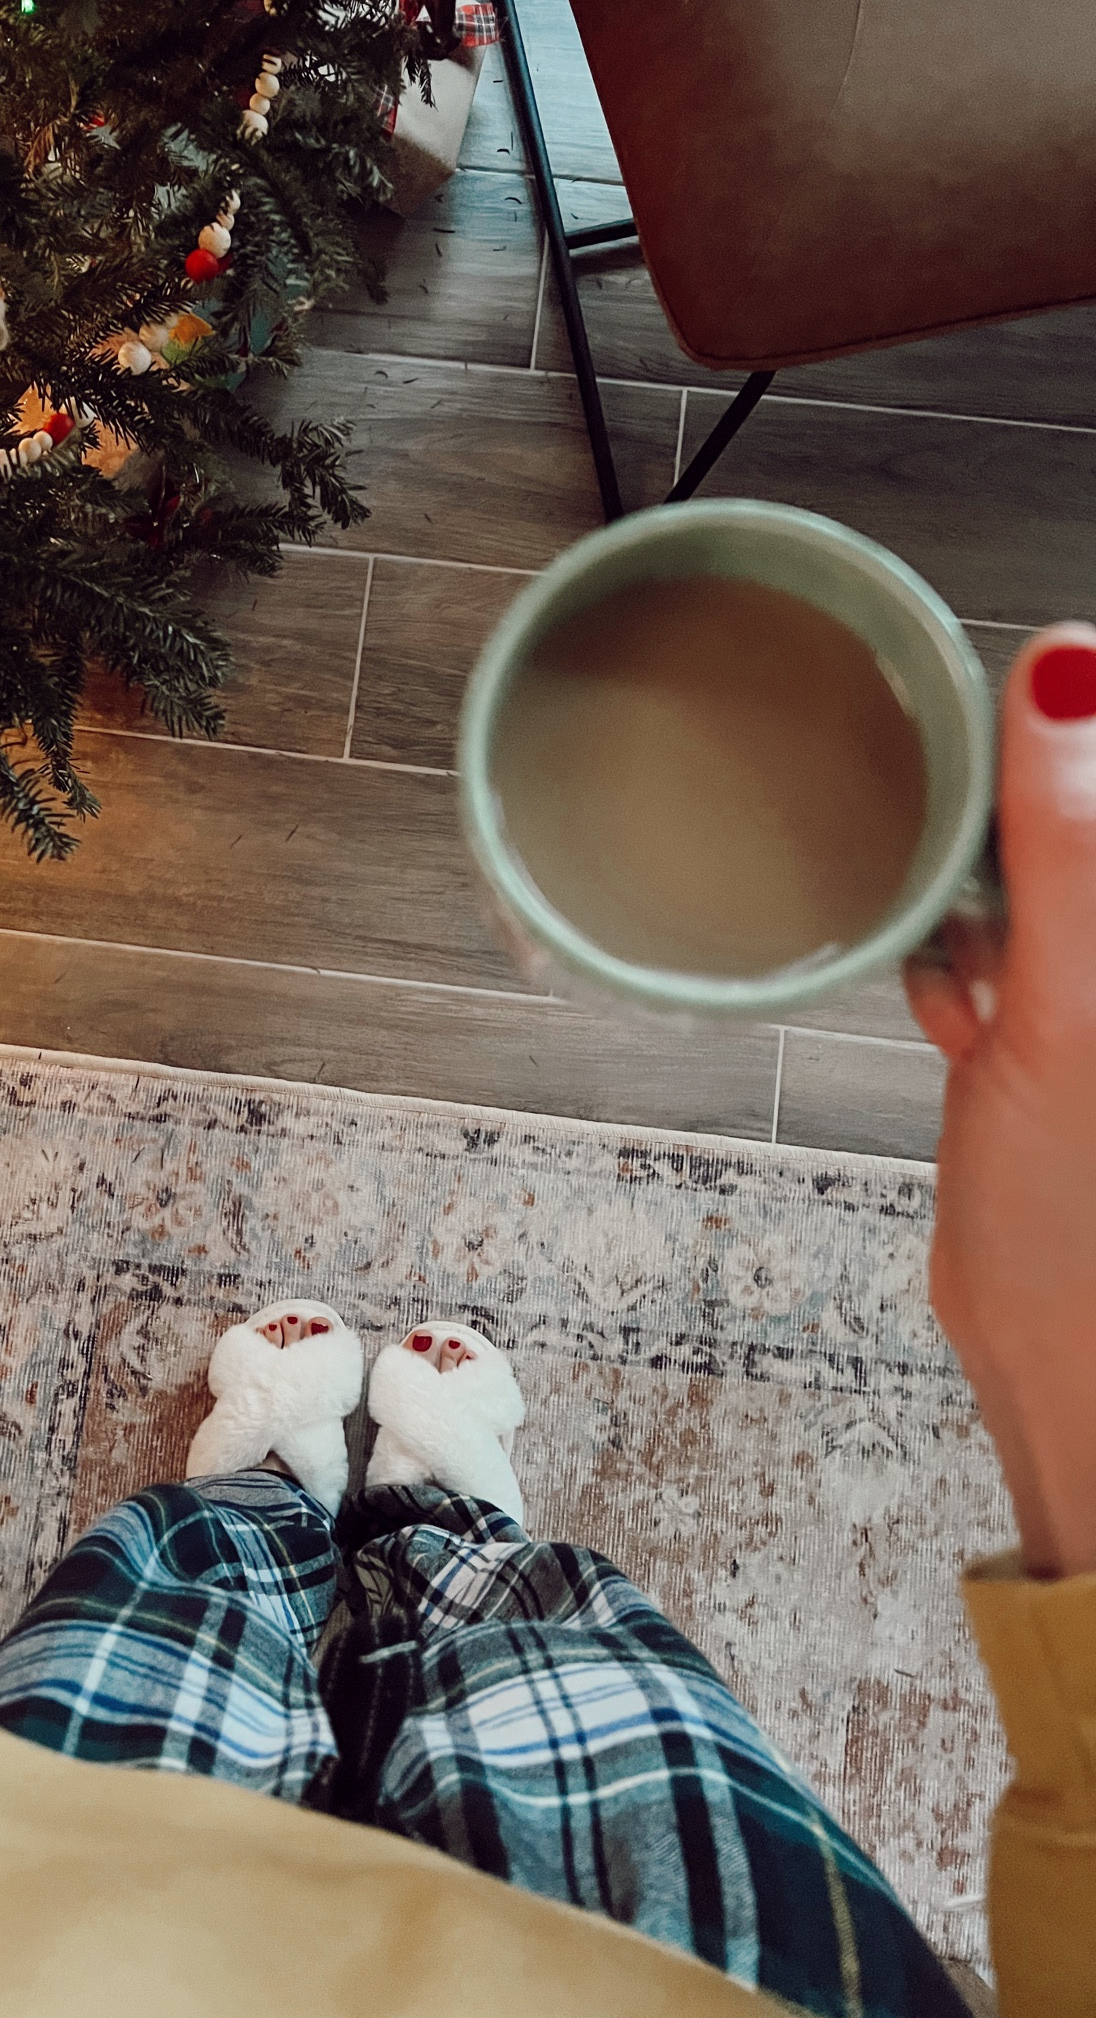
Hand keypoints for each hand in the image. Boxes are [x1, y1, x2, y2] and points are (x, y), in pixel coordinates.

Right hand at [906, 625, 1095, 1578]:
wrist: (1059, 1356)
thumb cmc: (1079, 1222)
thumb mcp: (1071, 1010)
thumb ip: (1071, 846)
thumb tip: (1071, 673)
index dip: (1072, 725)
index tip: (1009, 699)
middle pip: (1077, 830)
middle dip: (1023, 812)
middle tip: (964, 817)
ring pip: (1047, 882)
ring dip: (991, 881)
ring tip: (953, 916)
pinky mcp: (1064, 1042)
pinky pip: (1016, 951)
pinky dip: (972, 954)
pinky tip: (950, 986)